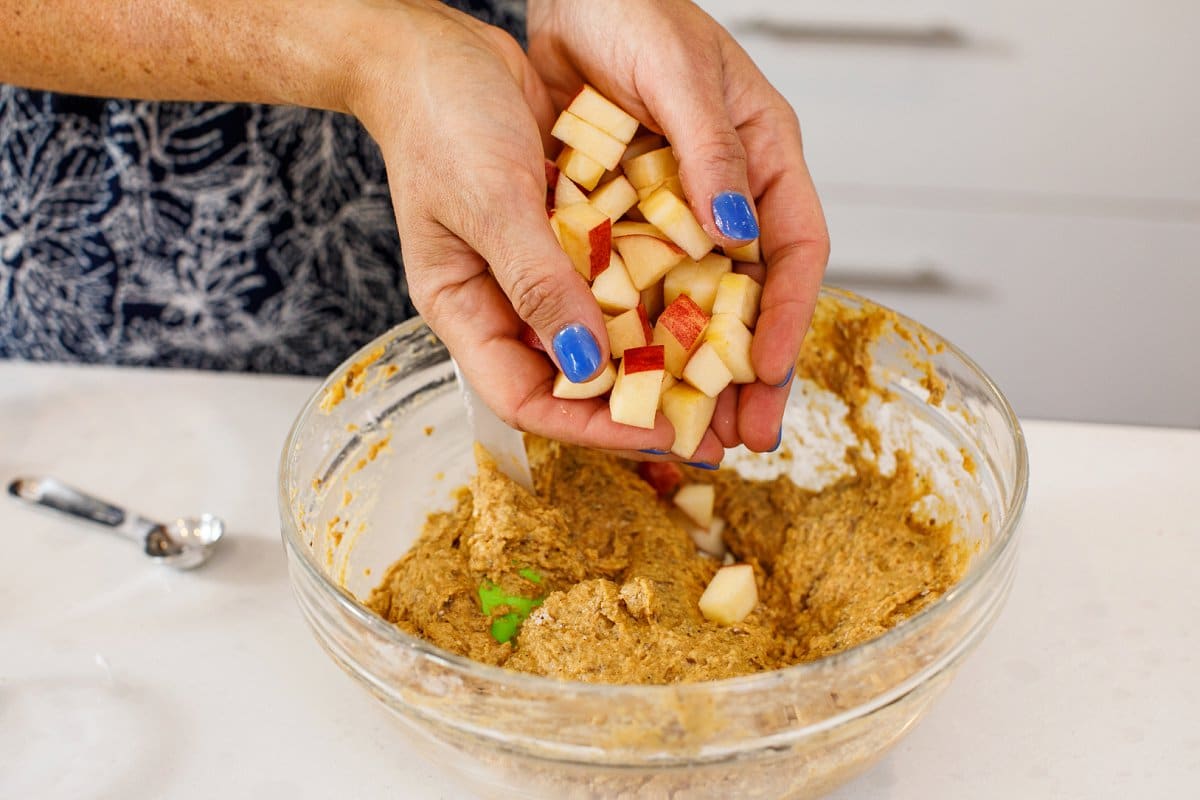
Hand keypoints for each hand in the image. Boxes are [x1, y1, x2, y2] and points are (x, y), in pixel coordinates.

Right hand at [343, 1, 680, 456]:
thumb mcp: (491, 203)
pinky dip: (654, 294)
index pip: (527, 398)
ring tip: (718, 377)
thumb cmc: (440, 120)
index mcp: (465, 311)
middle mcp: (504, 301)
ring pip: (603, 334)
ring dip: (655, 355)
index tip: (659, 432)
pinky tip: (703, 303)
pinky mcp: (568, 237)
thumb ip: (537, 283)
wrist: (440, 50)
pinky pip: (617, 280)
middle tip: (707, 423)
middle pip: (573, 379)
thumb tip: (585, 364)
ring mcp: (539, 270)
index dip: (592, 426)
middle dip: (636, 405)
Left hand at [527, 0, 829, 454]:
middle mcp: (725, 195)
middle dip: (750, 370)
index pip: (797, 247)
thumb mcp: (679, 74)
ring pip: (695, 305)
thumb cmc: (635, 10)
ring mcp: (673, 213)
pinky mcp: (624, 220)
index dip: (789, 315)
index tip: (768, 372)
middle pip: (751, 297)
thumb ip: (711, 151)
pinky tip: (626, 378)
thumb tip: (736, 233)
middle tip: (745, 437)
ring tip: (692, 431)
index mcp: (763, 157)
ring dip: (694, 369)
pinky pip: (636, 287)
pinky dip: (636, 334)